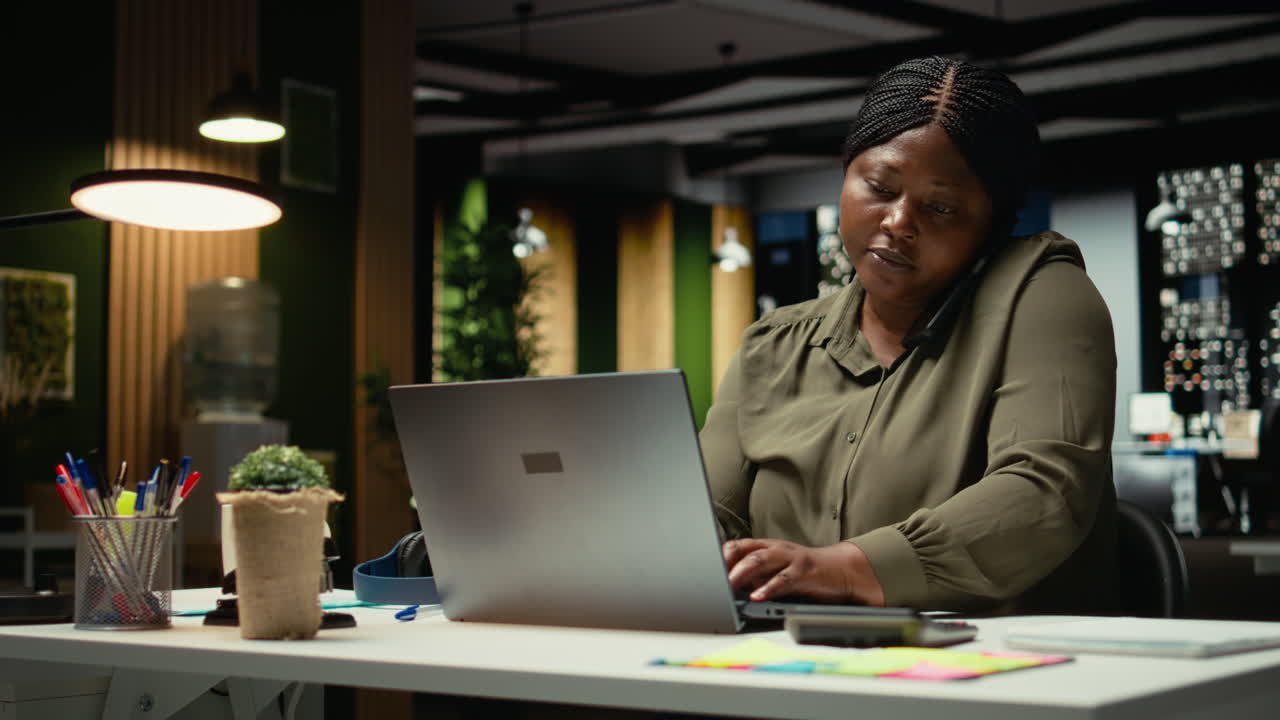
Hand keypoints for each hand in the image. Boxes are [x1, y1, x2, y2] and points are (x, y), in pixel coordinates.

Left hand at [723, 538, 884, 605]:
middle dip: (727, 563)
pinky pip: (783, 579)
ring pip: (761, 560)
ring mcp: (790, 558)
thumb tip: (730, 585)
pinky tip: (757, 596)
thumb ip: (755, 574)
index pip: (739, 546)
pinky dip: (768, 587)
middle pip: (746, 551)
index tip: (705, 566)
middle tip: (712, 577)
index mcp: (768, 546)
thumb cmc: (804, 572)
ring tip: (729, 584)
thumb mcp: (777, 569)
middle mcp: (777, 549)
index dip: (722, 555)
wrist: (842, 570)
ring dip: (742, 572)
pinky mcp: (804, 572)